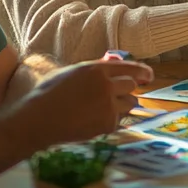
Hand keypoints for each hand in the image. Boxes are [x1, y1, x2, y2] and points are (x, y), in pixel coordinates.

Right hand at [26, 59, 152, 144]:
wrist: (38, 120)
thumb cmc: (49, 94)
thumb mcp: (71, 73)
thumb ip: (94, 70)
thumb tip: (113, 64)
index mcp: (96, 69)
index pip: (130, 68)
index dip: (142, 72)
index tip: (148, 76)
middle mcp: (106, 85)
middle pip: (131, 85)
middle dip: (126, 89)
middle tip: (115, 95)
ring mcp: (108, 105)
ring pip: (130, 103)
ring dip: (122, 105)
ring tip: (101, 108)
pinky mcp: (107, 123)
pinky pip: (119, 120)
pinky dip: (111, 120)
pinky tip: (92, 120)